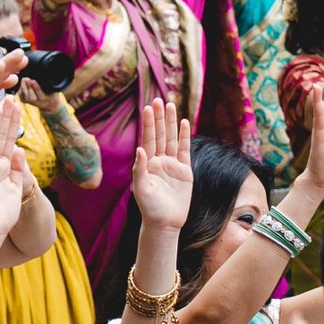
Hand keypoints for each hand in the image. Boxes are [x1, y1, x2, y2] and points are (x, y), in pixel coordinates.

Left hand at [129, 99, 194, 231]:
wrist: (165, 223)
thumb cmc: (149, 208)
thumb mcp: (141, 188)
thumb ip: (140, 168)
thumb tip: (139, 149)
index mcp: (146, 164)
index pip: (148, 139)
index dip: (148, 123)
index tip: (148, 107)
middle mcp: (158, 161)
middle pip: (159, 135)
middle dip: (159, 118)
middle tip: (159, 100)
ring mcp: (172, 165)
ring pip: (171, 139)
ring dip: (171, 123)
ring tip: (171, 105)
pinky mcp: (184, 171)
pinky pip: (184, 150)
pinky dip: (184, 137)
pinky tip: (184, 123)